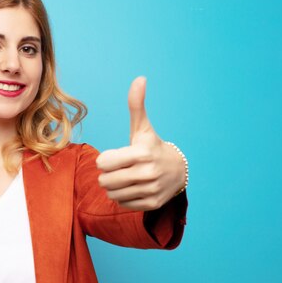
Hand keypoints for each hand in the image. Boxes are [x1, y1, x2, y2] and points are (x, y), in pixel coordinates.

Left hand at [96, 76, 185, 210]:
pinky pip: (123, 204)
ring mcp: (151, 190)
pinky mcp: (152, 203)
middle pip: (105, 181)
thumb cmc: (152, 147)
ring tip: (123, 179)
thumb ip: (136, 105)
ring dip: (113, 187)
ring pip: (112, 194)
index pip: (103, 163)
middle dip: (107, 175)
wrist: (178, 170)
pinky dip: (123, 197)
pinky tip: (132, 188)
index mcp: (141, 153)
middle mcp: (148, 173)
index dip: (105, 160)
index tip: (115, 157)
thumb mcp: (142, 127)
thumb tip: (139, 78)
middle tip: (117, 169)